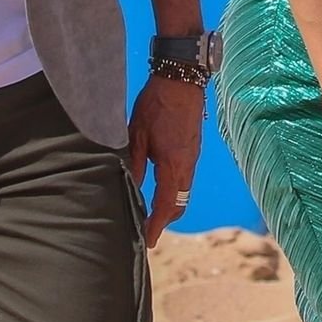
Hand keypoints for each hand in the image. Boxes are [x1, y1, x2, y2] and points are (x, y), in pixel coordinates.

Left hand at [128, 75, 203, 248]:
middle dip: (165, 220)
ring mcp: (192, 157)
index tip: (148, 241)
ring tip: (152, 212)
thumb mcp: (137, 136)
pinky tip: (161, 187)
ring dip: (170, 205)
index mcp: (173, 165)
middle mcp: (187, 166)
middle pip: (179, 204)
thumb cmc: (156, 105)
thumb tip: (129, 189)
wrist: (181, 81)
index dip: (156, 226)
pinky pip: (185, 178)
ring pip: (183, 192)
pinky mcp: (192, 149)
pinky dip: (174, 190)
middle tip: (148, 230)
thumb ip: (134, 165)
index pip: (167, 206)